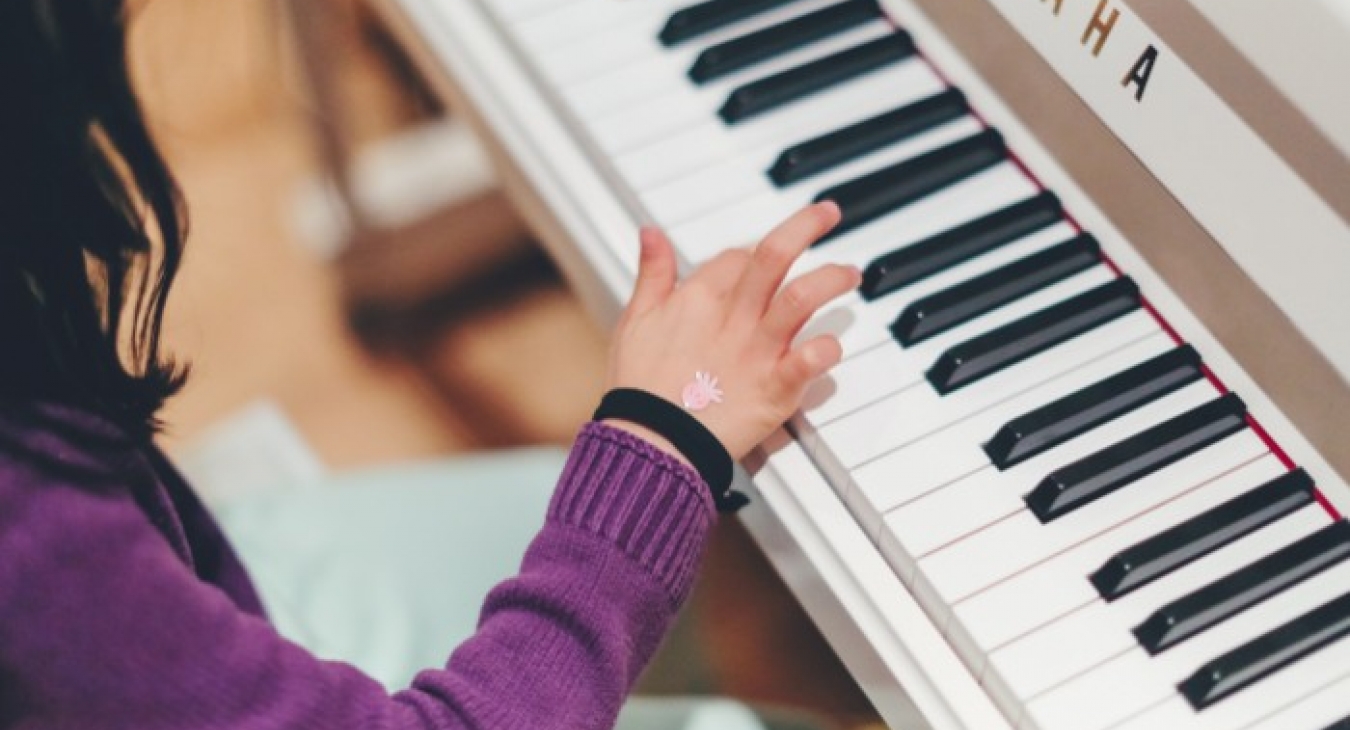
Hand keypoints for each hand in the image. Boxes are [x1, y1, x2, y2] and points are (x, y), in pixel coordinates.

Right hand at [604, 202, 859, 461]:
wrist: (648, 442)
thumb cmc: (639, 387)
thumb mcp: (634, 320)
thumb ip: (652, 274)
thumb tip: (650, 232)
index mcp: (698, 297)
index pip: (738, 257)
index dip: (754, 254)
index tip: (766, 261)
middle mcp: (732, 316)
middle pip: (774, 255)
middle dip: (806, 226)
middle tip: (828, 213)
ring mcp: (756, 351)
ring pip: (801, 297)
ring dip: (830, 279)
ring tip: (849, 273)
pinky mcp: (773, 388)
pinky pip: (807, 361)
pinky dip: (825, 350)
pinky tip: (833, 345)